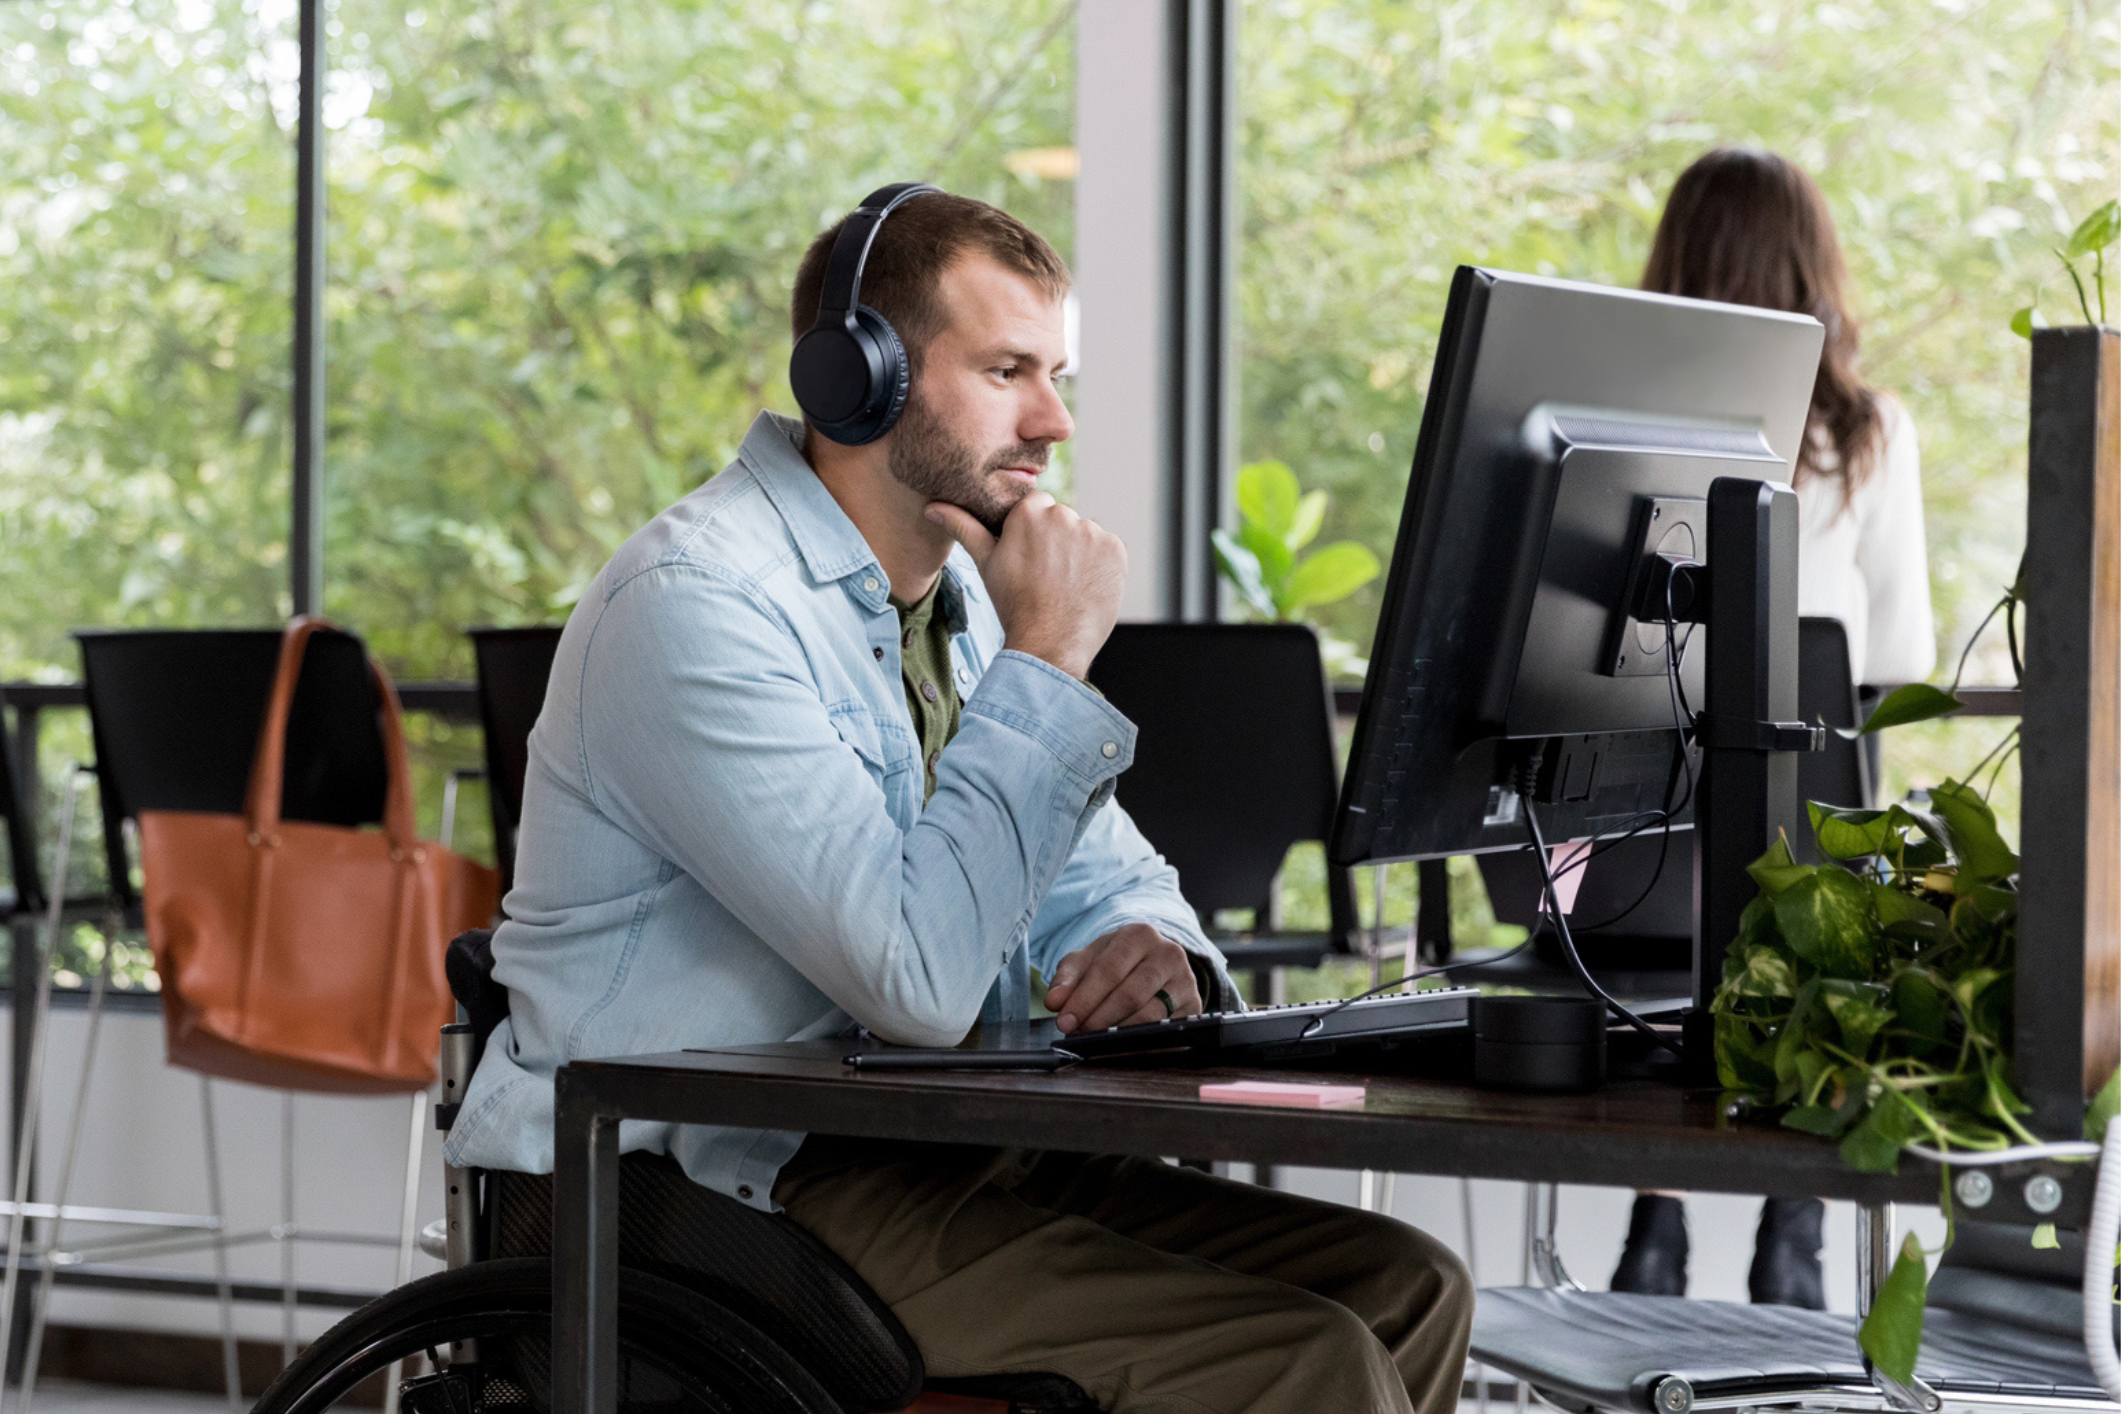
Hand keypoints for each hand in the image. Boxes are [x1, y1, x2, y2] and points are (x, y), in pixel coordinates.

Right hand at [925, 492, 1125, 679]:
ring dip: (1080, 553)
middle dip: (1057, 542)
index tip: (1031, 558)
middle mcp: (1063, 515)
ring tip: (1065, 584)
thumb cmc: (1013, 604)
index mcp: (1030, 512)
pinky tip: (1084, 587)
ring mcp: (1092, 532)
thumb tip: (932, 508)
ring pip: (1086, 534)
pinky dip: (1100, 565)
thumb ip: (964, 528)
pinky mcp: (1116, 550)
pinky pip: (1108, 549)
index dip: (1034, 534)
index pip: (1037, 507)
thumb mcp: (986, 563)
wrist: (1048, 644)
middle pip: (1063, 520)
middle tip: (1047, 576)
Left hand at [1044, 924, 1202, 1033]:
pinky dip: (1140, 1041)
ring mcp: (1186, 981)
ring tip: (1096, 1038)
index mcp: (1140, 935)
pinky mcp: (1194, 1006)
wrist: (1155, 961)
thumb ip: (1067, 978)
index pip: (1109, 970)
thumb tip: (1055, 1001)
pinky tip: (1121, 1045)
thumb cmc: (1117, 961)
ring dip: (1118, 1032)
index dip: (1084, 998)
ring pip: (1150, 1015)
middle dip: (1099, 1018)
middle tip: (1077, 1033)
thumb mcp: (1089, 960)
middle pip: (1130, 994)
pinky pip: (1164, 1030)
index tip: (1065, 1020)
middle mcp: (1168, 953)